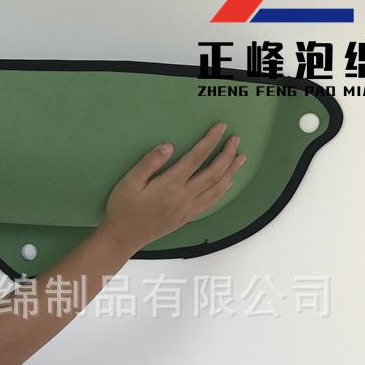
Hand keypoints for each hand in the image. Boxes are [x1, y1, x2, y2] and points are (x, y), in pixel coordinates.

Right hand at [100, 122, 246, 254]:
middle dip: (226, 154)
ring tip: (240, 158)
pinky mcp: (187, 217)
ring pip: (217, 189)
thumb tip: (169, 146)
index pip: (195, 158)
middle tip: (236, 139)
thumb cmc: (123, 207)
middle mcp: (184, 197)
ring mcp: (187, 209)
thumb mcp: (129, 182)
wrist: (124, 237)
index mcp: (170, 185)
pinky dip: (223, 191)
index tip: (220, 128)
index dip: (210, 141)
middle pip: (213, 173)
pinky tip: (228, 183)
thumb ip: (149, 162)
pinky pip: (211, 202)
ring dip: (231, 172)